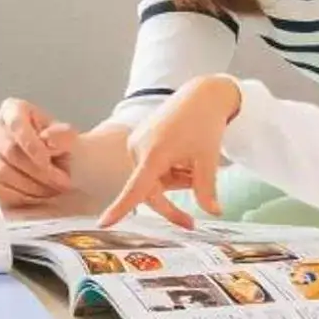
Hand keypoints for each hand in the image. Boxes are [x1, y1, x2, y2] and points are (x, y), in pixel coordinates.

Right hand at [0, 97, 75, 206]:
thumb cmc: (59, 147)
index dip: (33, 146)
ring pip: (1, 172)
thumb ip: (63, 135)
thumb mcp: (69, 138)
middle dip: (37, 171)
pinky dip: (19, 196)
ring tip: (51, 191)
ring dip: (30, 186)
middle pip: (9, 151)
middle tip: (60, 183)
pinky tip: (36, 197)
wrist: (55, 164)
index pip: (17, 125)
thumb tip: (48, 138)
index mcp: (13, 109)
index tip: (49, 163)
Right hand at [97, 75, 241, 227]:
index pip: (136, 188)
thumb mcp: (209, 159)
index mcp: (154, 153)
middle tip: (191, 223)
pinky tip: (184, 159)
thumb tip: (213, 213)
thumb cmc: (204, 124)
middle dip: (171, 204)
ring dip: (174, 183)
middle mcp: (138, 148)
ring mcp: (136, 144)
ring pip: (152, 182)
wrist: (201, 95)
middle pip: (148, 191)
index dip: (120, 208)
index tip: (104, 223)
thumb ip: (207, 189)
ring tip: (194, 166)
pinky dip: (169, 172)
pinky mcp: (138, 141)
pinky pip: (151, 169)